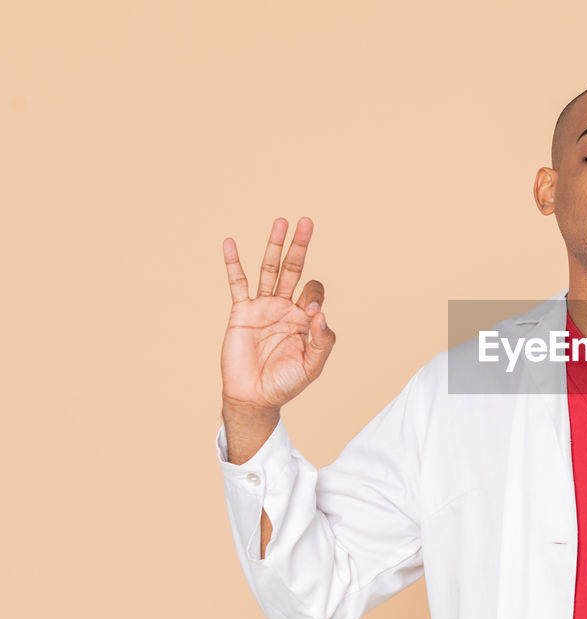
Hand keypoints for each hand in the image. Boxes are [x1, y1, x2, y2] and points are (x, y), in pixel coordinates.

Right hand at [220, 217, 335, 414]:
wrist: (254, 397)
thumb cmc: (286, 383)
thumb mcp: (313, 365)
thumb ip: (322, 340)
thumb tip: (321, 313)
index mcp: (304, 318)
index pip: (313, 291)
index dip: (314, 293)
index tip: (310, 309)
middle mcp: (285, 307)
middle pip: (293, 269)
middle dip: (300, 246)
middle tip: (306, 222)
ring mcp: (263, 307)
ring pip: (269, 270)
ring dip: (274, 246)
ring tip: (280, 222)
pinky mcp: (242, 313)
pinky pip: (237, 284)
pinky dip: (234, 264)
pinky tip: (231, 243)